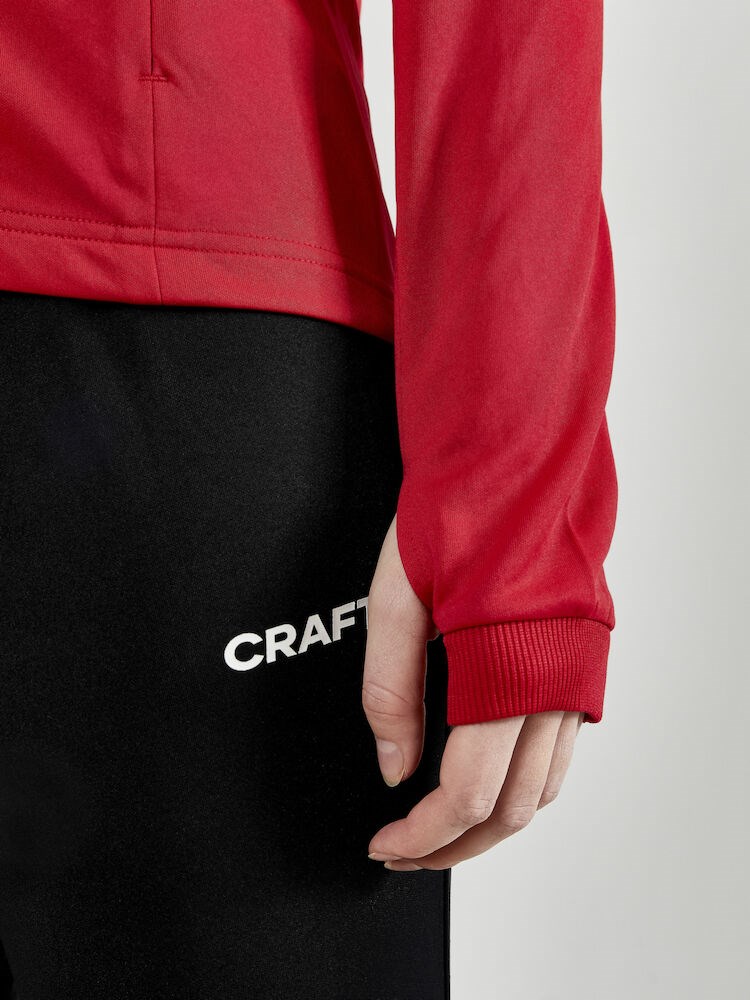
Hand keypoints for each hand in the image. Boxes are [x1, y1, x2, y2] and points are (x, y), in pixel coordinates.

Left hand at [362, 513, 584, 870]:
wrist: (516, 454)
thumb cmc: (458, 511)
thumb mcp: (397, 596)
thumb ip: (389, 689)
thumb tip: (392, 765)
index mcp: (508, 670)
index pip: (466, 793)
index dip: (422, 835)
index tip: (385, 843)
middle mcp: (556, 683)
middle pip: (512, 810)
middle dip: (455, 846)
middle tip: (406, 850)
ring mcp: (578, 676)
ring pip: (544, 790)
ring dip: (491, 821)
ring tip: (439, 823)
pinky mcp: (584, 663)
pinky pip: (559, 753)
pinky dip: (520, 784)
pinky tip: (484, 774)